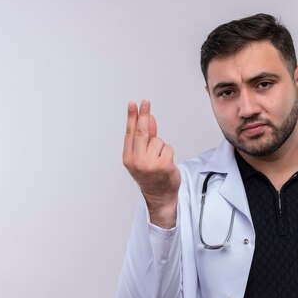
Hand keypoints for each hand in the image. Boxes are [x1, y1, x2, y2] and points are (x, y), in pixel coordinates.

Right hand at [123, 99, 180, 227]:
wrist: (160, 196)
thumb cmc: (151, 175)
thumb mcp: (143, 157)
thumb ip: (145, 138)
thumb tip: (149, 119)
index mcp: (128, 158)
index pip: (130, 133)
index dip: (132, 117)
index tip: (133, 104)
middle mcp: (137, 161)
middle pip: (142, 132)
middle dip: (144, 115)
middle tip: (146, 102)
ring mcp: (150, 164)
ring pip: (158, 141)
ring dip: (161, 147)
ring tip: (159, 159)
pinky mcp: (163, 165)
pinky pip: (168, 148)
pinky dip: (169, 153)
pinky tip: (166, 163)